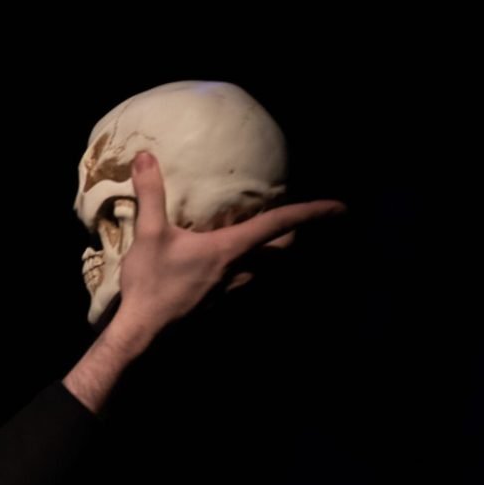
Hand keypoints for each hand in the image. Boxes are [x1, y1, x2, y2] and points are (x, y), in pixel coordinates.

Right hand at [112, 150, 345, 338]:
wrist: (142, 329)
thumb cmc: (151, 282)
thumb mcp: (149, 233)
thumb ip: (151, 193)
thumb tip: (145, 155)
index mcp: (230, 249)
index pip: (278, 225)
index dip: (311, 213)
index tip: (341, 208)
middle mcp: (240, 270)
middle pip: (283, 252)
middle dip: (294, 235)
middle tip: (295, 222)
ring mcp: (231, 289)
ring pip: (268, 269)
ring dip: (275, 254)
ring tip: (267, 239)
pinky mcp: (218, 301)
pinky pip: (248, 281)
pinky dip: (254, 268)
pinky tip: (232, 263)